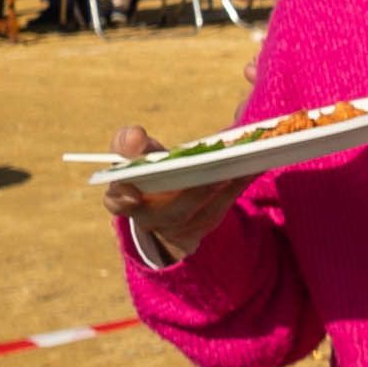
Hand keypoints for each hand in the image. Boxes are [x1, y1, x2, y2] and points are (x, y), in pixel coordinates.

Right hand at [106, 128, 247, 259]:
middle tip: (213, 176)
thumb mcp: (137, 154)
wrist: (166, 198)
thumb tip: (134, 136)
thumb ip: (131, 143)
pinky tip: (250, 170)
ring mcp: (176, 230)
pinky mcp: (200, 231)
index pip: (117, 202)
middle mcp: (149, 219)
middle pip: (171, 213)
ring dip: (224, 191)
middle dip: (192, 195)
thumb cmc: (149, 169)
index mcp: (123, 198)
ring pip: (202, 214)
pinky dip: (236, 189)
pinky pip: (221, 211)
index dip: (123, 198)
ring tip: (241, 168)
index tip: (133, 193)